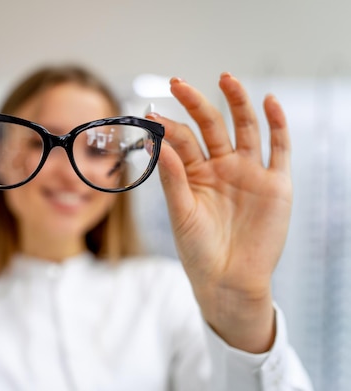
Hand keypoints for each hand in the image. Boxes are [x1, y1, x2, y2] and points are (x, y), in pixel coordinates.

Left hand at [148, 73, 290, 351]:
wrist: (229, 281)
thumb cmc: (198, 251)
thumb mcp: (181, 212)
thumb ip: (173, 177)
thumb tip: (158, 142)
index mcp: (196, 174)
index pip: (182, 140)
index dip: (167, 126)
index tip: (149, 114)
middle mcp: (222, 167)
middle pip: (211, 125)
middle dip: (196, 102)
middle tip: (177, 83)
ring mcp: (249, 172)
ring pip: (245, 128)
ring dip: (237, 103)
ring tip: (225, 78)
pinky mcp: (275, 183)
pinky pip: (279, 148)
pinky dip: (277, 125)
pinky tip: (269, 102)